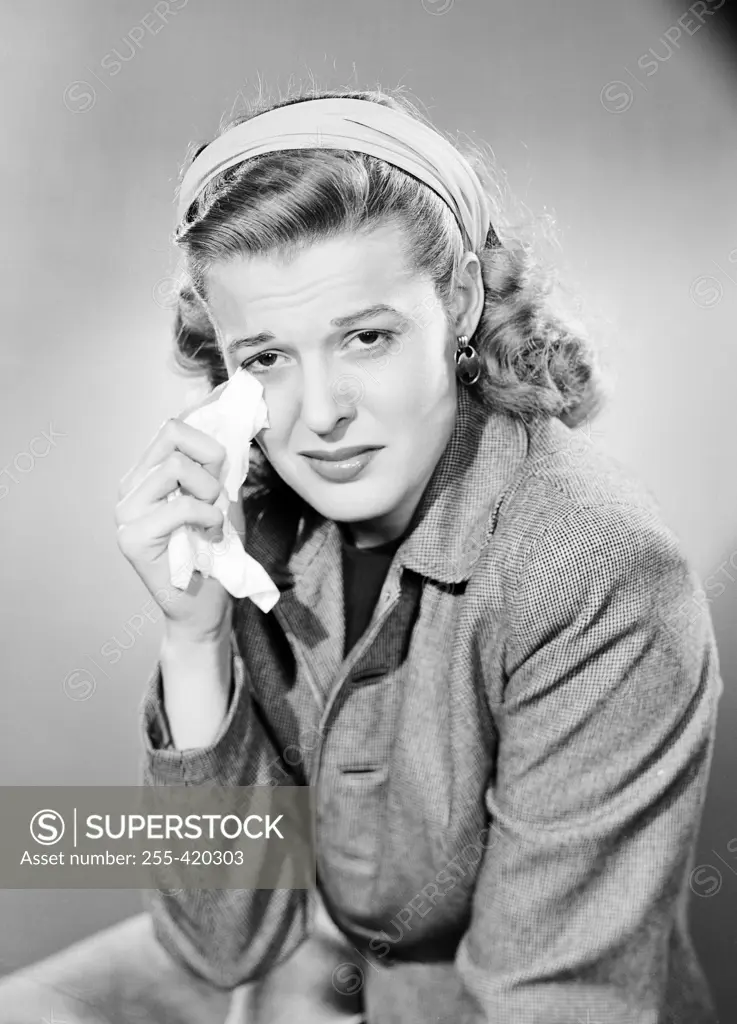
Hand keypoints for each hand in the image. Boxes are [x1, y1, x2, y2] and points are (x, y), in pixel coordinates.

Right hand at [115, 384, 244, 644]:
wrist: (208, 605)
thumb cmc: (215, 550)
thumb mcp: (222, 491)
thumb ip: (216, 452)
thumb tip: (210, 395)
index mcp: (148, 472)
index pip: (173, 424)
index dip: (208, 419)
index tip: (233, 436)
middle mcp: (130, 486)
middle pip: (171, 431)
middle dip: (211, 457)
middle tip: (219, 493)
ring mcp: (125, 511)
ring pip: (175, 466)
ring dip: (209, 491)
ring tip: (211, 518)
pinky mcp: (131, 537)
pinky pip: (180, 505)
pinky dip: (206, 516)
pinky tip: (208, 534)